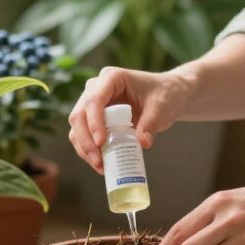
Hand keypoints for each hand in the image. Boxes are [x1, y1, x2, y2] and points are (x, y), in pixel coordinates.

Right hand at [67, 66, 194, 174]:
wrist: (167, 95)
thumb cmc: (164, 94)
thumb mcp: (161, 107)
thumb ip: (151, 123)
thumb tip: (143, 143)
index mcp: (111, 78)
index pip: (94, 100)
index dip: (94, 122)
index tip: (101, 142)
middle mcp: (96, 88)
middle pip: (79, 115)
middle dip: (86, 141)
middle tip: (99, 161)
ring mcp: (92, 103)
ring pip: (77, 127)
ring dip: (85, 149)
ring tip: (101, 167)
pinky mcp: (94, 117)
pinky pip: (84, 135)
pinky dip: (89, 150)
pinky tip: (102, 164)